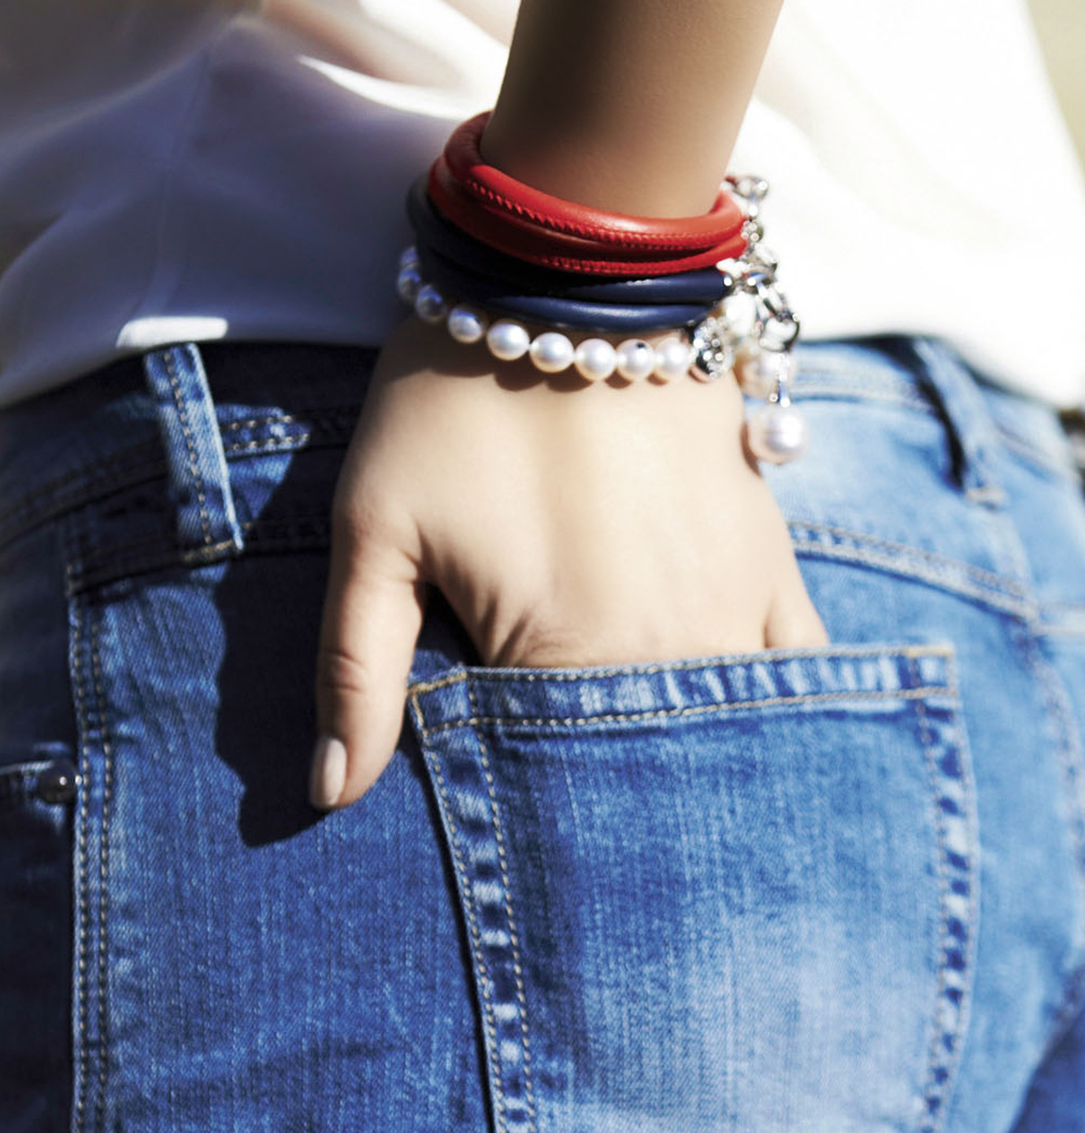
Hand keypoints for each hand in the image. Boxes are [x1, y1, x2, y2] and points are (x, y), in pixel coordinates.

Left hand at [309, 315, 826, 807]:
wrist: (568, 273)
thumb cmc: (450, 400)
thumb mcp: (372, 526)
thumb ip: (355, 670)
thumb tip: (334, 795)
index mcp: (565, 655)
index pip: (553, 802)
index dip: (521, 836)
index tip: (501, 859)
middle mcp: (669, 649)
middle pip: (645, 783)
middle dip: (606, 823)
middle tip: (574, 853)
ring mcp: (735, 607)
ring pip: (724, 742)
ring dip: (684, 778)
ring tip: (646, 808)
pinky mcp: (772, 560)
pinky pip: (798, 672)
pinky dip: (770, 718)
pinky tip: (737, 743)